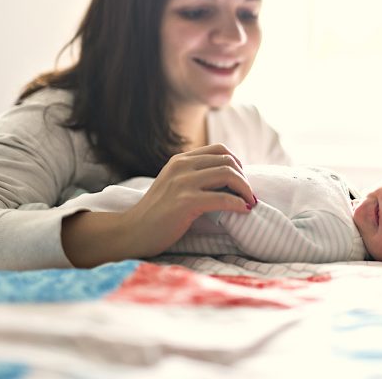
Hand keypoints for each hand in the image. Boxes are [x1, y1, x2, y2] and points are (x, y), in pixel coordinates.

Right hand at [62, 144, 255, 266]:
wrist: (132, 232)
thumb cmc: (157, 214)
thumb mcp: (174, 185)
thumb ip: (194, 177)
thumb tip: (229, 178)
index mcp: (180, 160)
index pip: (219, 149)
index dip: (236, 163)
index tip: (241, 181)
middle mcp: (182, 166)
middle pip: (227, 160)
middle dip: (244, 178)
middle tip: (248, 195)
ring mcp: (183, 182)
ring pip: (228, 174)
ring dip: (245, 189)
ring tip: (249, 202)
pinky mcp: (185, 202)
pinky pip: (223, 198)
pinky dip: (238, 204)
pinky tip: (243, 211)